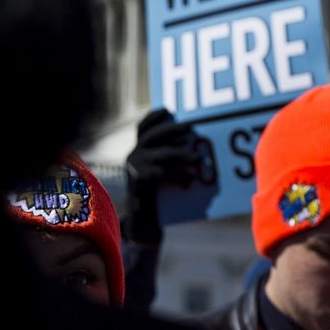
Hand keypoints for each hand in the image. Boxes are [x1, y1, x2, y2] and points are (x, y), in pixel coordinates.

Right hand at [122, 108, 201, 246]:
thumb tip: (189, 142)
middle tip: (191, 129)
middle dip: (172, 130)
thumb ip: (165, 156)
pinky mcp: (139, 182)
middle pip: (152, 136)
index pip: (142, 127)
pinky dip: (179, 176)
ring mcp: (134, 168)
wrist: (141, 218)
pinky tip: (190, 180)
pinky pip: (163, 174)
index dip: (153, 117)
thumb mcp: (157, 170)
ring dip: (182, 156)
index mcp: (136, 151)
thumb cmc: (156, 193)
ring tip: (198, 160)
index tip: (169, 110)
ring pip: (162, 156)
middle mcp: (132, 156)